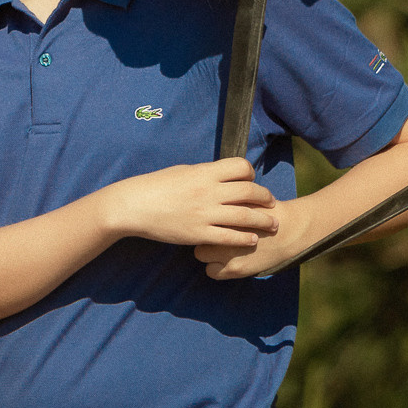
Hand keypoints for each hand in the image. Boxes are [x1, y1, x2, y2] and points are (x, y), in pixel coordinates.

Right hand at [100, 158, 277, 251]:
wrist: (135, 206)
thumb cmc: (156, 186)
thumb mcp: (183, 171)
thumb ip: (205, 173)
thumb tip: (223, 174)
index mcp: (205, 172)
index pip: (241, 167)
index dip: (251, 173)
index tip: (251, 180)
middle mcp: (209, 191)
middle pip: (249, 191)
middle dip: (265, 197)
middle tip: (271, 203)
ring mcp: (205, 214)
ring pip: (245, 216)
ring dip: (263, 221)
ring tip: (272, 224)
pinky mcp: (199, 233)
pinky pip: (229, 237)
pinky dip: (245, 239)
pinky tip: (252, 240)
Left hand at [197, 195, 319, 280]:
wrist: (288, 230)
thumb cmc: (266, 210)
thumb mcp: (243, 196)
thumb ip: (224, 196)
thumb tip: (207, 192)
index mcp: (222, 210)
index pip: (196, 215)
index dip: (199, 216)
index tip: (204, 217)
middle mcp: (221, 231)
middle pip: (196, 234)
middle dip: (202, 233)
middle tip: (210, 231)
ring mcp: (227, 253)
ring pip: (200, 254)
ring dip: (207, 251)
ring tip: (217, 247)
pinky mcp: (235, 269)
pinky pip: (211, 272)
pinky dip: (215, 267)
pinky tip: (223, 261)